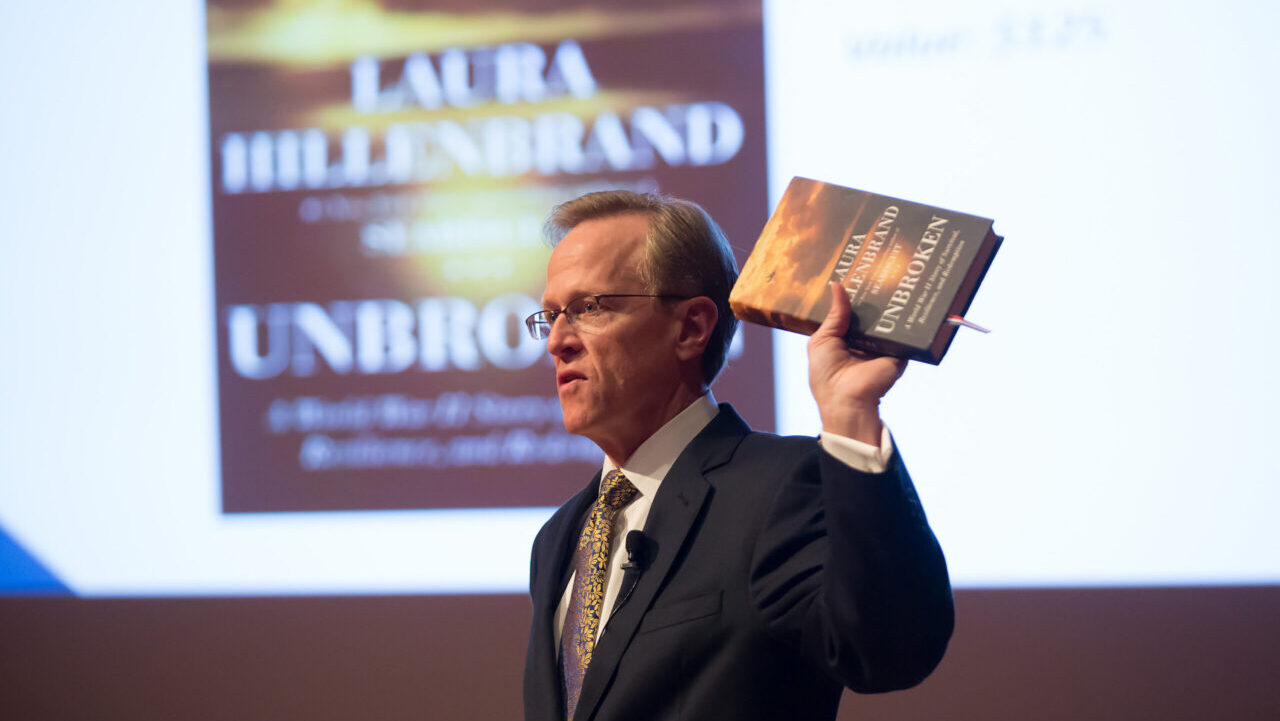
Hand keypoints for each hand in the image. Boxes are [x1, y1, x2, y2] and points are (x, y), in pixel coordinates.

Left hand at [808, 282, 906, 443]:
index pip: (851, 312)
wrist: (847, 400)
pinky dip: (904, 317)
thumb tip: (838, 286)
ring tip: (891, 275)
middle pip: (871, 314)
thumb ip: (834, 315)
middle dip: (872, 296)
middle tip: (877, 268)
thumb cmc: (826, 375)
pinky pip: (903, 332)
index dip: (853, 296)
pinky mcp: (899, 352)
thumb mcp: (822, 340)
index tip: (857, 272)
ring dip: (889, 303)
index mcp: (844, 339)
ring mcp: (883, 346)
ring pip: (887, 320)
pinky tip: (905, 294)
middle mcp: (865, 341)